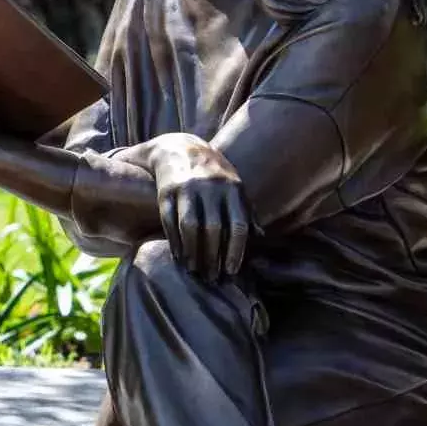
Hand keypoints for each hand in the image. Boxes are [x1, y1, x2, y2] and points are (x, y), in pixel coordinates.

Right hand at [139, 134, 251, 279]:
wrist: (178, 148)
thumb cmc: (213, 173)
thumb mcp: (234, 186)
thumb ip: (246, 210)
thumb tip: (260, 237)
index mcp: (232, 188)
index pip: (238, 224)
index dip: (235, 251)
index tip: (232, 271)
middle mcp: (210, 187)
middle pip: (212, 228)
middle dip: (212, 256)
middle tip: (212, 277)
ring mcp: (186, 188)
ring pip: (190, 226)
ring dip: (192, 252)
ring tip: (195, 270)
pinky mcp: (166, 191)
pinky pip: (169, 221)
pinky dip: (174, 241)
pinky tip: (179, 256)